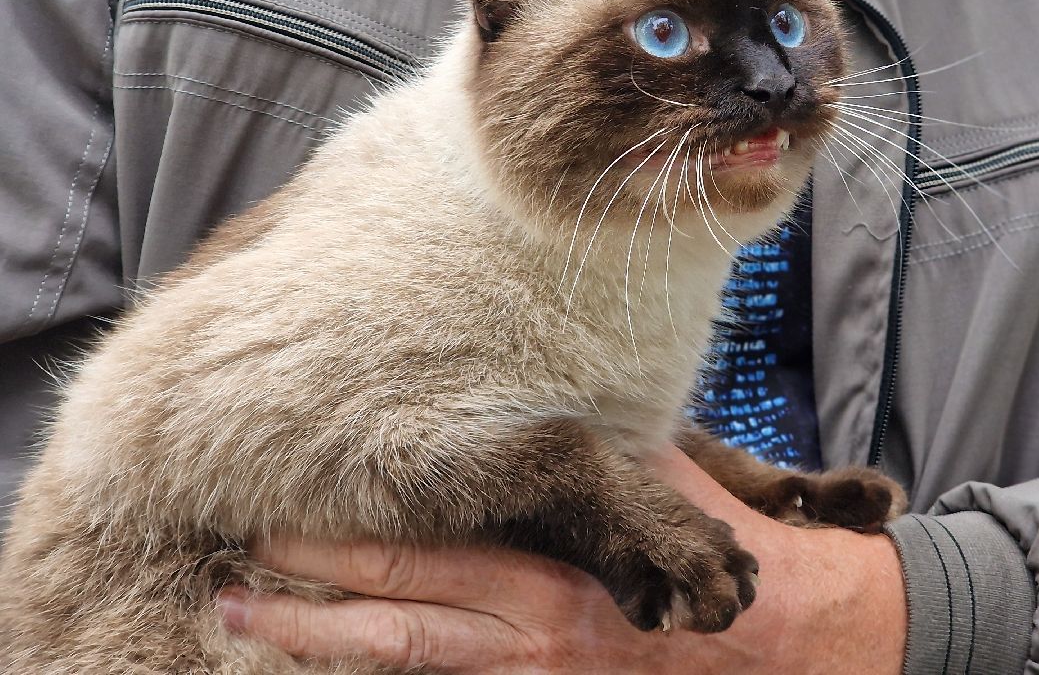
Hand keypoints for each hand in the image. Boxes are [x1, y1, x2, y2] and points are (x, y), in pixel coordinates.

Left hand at [220, 446, 906, 672]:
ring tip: (246, 625)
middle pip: (393, 629)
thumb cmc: (720, 553)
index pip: (424, 560)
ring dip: (326, 651)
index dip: (345, 547)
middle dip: (303, 610)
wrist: (792, 643)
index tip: (278, 519)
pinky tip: (342, 663)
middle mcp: (530, 643)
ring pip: (411, 673)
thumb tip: (539, 409)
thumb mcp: (659, 484)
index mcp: (552, 577)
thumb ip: (591, 458)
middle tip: (227, 581)